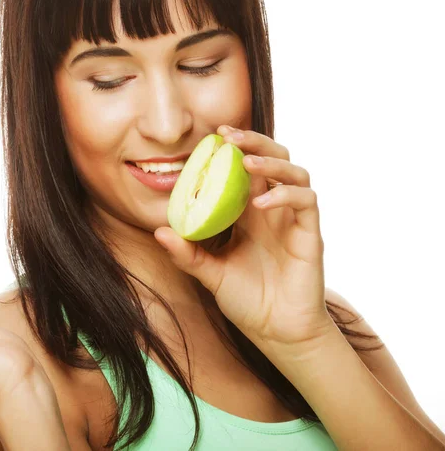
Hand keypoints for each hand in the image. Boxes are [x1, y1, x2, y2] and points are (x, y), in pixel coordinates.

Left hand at [154, 126, 332, 350]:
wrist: (277, 332)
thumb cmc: (247, 301)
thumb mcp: (210, 274)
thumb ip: (188, 254)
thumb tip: (158, 231)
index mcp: (249, 213)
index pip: (245, 169)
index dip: (233, 150)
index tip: (212, 136)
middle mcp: (273, 210)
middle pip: (273, 159)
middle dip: (254, 142)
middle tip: (229, 135)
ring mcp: (292, 220)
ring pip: (295, 173)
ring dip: (272, 162)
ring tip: (246, 162)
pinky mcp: (310, 234)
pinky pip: (306, 202)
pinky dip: (286, 195)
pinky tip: (262, 203)